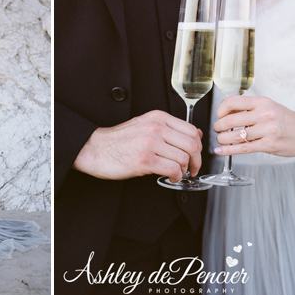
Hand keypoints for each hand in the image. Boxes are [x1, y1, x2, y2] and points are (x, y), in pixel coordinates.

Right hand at [73, 110, 202, 181]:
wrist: (96, 149)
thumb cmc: (119, 140)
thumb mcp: (146, 125)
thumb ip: (169, 128)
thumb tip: (195, 134)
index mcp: (158, 118)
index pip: (191, 130)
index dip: (198, 146)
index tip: (195, 155)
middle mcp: (156, 128)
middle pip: (192, 145)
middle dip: (196, 160)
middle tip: (193, 168)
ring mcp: (150, 143)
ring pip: (183, 158)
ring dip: (185, 170)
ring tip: (178, 173)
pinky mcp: (145, 160)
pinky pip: (173, 169)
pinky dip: (176, 176)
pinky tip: (171, 177)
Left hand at [212, 95, 294, 156]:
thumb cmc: (288, 121)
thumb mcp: (270, 107)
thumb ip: (250, 109)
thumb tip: (227, 111)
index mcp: (263, 102)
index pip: (233, 101)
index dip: (221, 109)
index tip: (219, 114)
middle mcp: (265, 114)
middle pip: (231, 120)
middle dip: (219, 126)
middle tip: (218, 129)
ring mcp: (267, 130)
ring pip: (235, 135)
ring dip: (223, 139)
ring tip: (221, 139)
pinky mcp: (269, 145)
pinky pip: (243, 148)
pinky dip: (228, 150)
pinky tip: (221, 150)